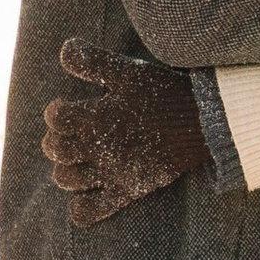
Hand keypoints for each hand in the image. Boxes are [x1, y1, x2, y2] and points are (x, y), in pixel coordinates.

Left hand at [42, 38, 210, 228]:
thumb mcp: (129, 71)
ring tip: (77, 157)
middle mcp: (100, 148)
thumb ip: (93, 61)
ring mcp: (113, 173)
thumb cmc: (165, 93)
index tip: (64, 106)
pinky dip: (81, 207)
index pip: (55, 119)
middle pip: (56, 149)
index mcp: (97, 117)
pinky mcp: (128, 191)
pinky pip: (91, 210)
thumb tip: (65, 48)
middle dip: (56, 139)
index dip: (55, 111)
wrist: (204, 123)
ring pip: (66, 178)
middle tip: (70, 132)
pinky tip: (86, 193)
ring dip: (65, 167)